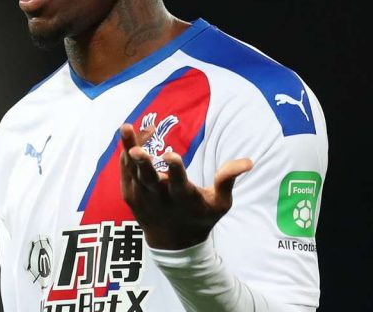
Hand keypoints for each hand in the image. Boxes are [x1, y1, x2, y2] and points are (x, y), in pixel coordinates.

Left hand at [119, 124, 253, 249]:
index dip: (175, 169)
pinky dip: (124, 157)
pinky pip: (126, 174)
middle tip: (137, 150)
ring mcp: (143, 198)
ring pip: (133, 172)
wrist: (174, 245)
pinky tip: (127, 138)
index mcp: (184, 198)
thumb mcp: (220, 205)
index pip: (179, 183)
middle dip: (143, 164)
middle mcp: (160, 198)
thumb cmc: (200, 218)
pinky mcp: (131, 196)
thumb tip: (248, 161)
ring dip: (128, 150)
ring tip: (126, 128)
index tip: (171, 154)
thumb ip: (228, 181)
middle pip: (149, 180)